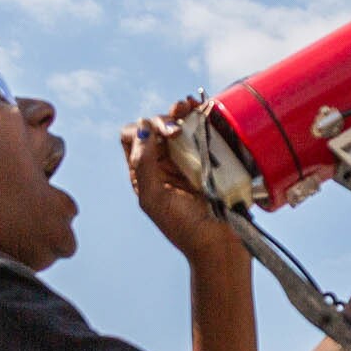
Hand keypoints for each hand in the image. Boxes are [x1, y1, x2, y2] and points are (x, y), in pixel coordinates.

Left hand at [123, 99, 241, 264]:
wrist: (219, 243)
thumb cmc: (184, 227)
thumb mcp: (153, 198)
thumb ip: (143, 164)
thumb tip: (143, 127)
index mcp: (143, 171)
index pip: (132, 136)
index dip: (144, 129)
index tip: (165, 137)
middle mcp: (162, 162)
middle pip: (156, 125)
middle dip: (166, 119)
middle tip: (180, 129)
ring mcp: (186, 159)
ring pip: (179, 124)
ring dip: (182, 111)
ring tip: (191, 106)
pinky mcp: (210, 158)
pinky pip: (202, 132)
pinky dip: (202, 117)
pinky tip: (204, 110)